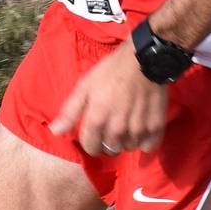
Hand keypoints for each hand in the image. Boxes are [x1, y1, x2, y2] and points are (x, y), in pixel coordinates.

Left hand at [49, 39, 168, 156]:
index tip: (94, 134)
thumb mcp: (85, 86)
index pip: (91, 148)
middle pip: (110, 150)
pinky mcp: (156, 127)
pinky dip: (144, 141)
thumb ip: (70, 112)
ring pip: (129, 147)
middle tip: (112, 126)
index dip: (91, 142)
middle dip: (108, 141)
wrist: (144, 59)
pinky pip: (148, 147)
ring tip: (127, 124)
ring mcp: (138, 130)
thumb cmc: (111, 71)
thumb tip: (54, 132)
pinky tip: (142, 128)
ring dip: (126, 140)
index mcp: (97, 120)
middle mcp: (117, 130)